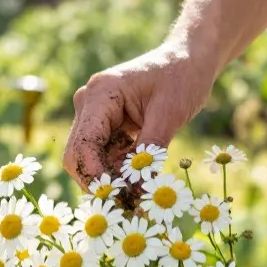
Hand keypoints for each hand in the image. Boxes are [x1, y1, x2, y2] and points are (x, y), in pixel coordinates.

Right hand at [63, 45, 216, 188]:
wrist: (188, 59)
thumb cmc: (181, 78)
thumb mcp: (170, 115)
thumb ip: (149, 152)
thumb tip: (138, 191)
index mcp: (100, 94)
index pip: (83, 146)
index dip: (98, 178)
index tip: (123, 201)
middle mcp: (88, 103)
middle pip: (78, 157)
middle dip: (101, 184)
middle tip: (131, 207)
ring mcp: (94, 115)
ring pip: (90, 161)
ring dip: (112, 181)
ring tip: (141, 199)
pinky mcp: (104, 125)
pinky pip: (104, 156)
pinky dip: (119, 173)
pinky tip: (141, 183)